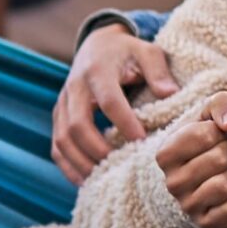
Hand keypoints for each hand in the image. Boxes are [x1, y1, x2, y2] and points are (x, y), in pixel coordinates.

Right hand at [55, 25, 178, 182]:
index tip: (142, 142)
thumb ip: (159, 71)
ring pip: (62, 139)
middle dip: (98, 150)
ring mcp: (63, 103)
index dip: (124, 123)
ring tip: (104, 180)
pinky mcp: (58, 116)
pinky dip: (68, 166)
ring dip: (81, 163)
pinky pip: (56, 146)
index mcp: (98, 71)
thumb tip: (170, 94)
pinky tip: (87, 182)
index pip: (109, 101)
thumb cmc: (128, 53)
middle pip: (77, 125)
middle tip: (121, 167)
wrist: (98, 46)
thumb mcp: (147, 52)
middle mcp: (74, 87)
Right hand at [155, 92, 226, 227]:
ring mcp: (188, 205)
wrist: (214, 173)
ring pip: (224, 185)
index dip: (223, 131)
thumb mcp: (210, 114)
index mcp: (166, 153)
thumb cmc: (212, 139)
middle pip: (220, 158)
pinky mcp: (206, 223)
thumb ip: (221, 104)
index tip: (221, 135)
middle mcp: (172, 182)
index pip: (205, 134)